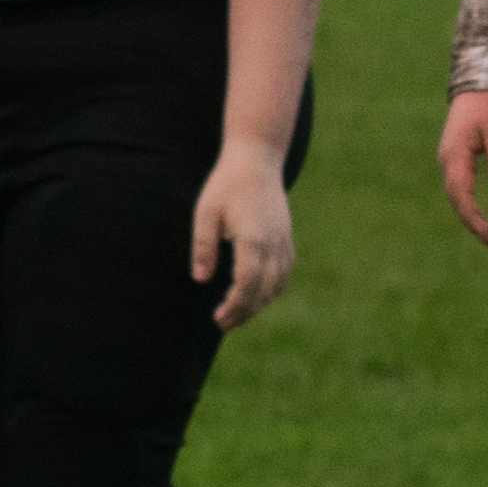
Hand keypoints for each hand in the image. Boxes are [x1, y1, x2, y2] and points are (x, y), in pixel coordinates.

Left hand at [194, 140, 299, 331]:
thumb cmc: (226, 185)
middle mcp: (274, 245)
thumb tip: (200, 279)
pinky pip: (284, 273)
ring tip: (236, 315)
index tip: (218, 318)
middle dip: (244, 311)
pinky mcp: (287, 239)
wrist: (257, 161)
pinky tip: (256, 296)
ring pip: (277, 284)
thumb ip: (204, 247)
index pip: (248, 283)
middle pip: (264, 290)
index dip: (235, 305)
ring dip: (259, 303)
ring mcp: (284, 242)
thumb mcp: (205, 213)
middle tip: (222, 325)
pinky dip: (272, 289)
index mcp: (253, 239)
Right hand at [439, 82, 487, 252]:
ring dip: (473, 218)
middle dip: (475, 224)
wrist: (476, 86)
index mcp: (455, 157)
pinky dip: (470, 206)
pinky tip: (482, 216)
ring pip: (457, 197)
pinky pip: (460, 189)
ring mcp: (450, 162)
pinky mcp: (456, 160)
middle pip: (457, 201)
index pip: (462, 196)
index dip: (475, 219)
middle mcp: (448, 162)